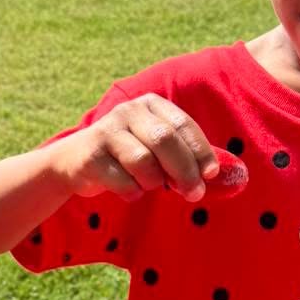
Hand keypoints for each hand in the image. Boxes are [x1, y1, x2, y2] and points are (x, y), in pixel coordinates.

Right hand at [52, 93, 219, 202]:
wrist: (73, 163)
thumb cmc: (126, 157)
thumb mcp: (156, 149)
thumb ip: (186, 156)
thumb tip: (227, 175)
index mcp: (150, 104)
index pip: (183, 125)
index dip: (200, 151)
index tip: (210, 175)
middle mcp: (128, 111)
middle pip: (165, 141)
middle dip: (184, 171)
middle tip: (193, 195)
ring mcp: (107, 131)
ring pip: (144, 162)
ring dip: (153, 183)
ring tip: (148, 186)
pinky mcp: (91, 155)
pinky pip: (123, 181)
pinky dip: (132, 192)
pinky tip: (128, 189)